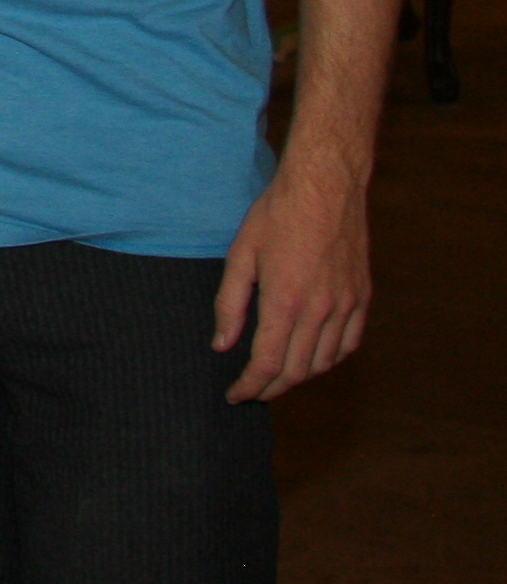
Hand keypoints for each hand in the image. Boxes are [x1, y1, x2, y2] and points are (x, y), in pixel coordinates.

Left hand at [214, 155, 371, 401]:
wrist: (325, 187)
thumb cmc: (276, 215)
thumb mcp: (240, 255)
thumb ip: (229, 305)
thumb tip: (222, 345)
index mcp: (285, 301)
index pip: (268, 363)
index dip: (251, 386)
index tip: (236, 395)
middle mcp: (320, 311)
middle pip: (297, 370)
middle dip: (272, 388)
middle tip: (253, 391)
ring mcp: (346, 305)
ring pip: (325, 362)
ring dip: (301, 377)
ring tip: (278, 378)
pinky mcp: (362, 297)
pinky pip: (349, 343)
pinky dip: (330, 359)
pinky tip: (313, 358)